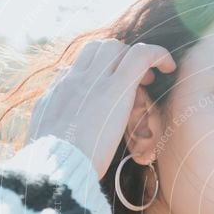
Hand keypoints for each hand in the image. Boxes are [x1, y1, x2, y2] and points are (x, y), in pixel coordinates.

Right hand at [26, 39, 175, 179]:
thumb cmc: (53, 161)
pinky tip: (169, 66)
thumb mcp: (44, 132)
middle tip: (136, 80)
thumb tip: (54, 104)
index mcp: (59, 90)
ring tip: (150, 78)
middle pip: (99, 49)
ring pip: (118, 48)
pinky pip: (140, 56)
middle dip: (120, 57)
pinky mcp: (116, 88)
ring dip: (136, 58)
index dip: (101, 67)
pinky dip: (157, 55)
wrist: (56, 166)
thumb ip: (52, 114)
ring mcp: (95, 80)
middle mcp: (75, 78)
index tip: (112, 82)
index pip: (80, 64)